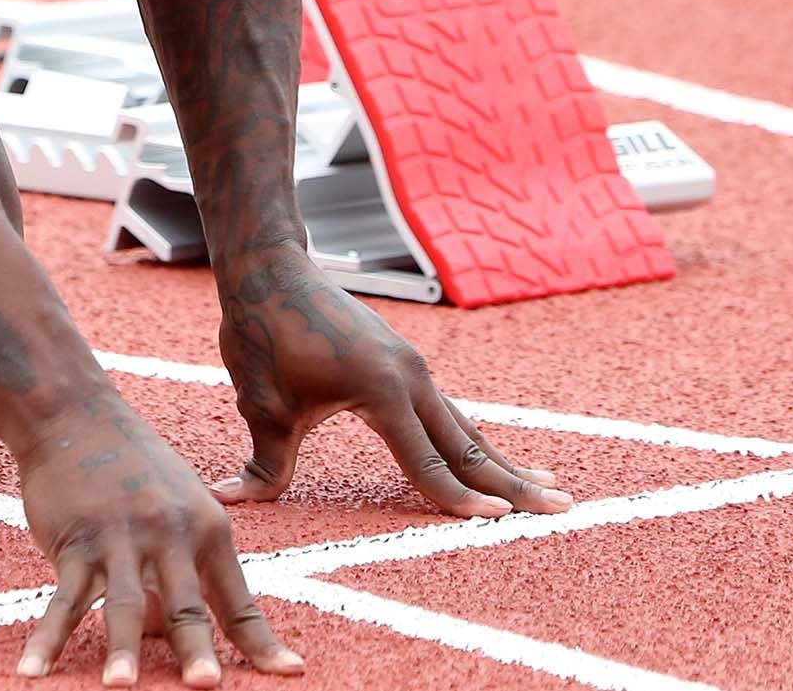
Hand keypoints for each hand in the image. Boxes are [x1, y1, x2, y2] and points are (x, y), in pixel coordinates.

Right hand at [14, 392, 304, 684]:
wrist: (75, 415)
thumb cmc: (134, 467)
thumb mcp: (179, 505)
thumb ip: (183, 569)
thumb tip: (165, 633)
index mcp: (207, 529)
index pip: (238, 601)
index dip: (262, 642)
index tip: (291, 673)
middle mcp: (168, 534)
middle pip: (184, 607)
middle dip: (195, 649)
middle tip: (206, 686)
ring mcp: (119, 538)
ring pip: (122, 604)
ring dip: (121, 648)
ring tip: (121, 686)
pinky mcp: (74, 541)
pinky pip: (62, 599)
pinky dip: (47, 638)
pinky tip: (34, 669)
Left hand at [215, 248, 571, 517]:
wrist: (269, 270)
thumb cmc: (263, 333)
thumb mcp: (260, 403)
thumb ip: (264, 462)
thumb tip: (230, 500)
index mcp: (381, 391)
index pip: (426, 460)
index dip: (457, 498)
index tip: (497, 522)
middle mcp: (410, 377)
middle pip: (468, 443)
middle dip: (513, 482)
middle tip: (562, 509)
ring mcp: (413, 367)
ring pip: (466, 426)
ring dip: (504, 459)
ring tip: (549, 486)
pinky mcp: (406, 362)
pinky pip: (448, 410)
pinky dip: (475, 437)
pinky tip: (493, 455)